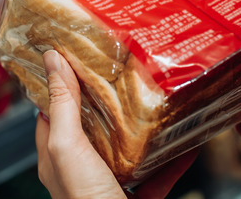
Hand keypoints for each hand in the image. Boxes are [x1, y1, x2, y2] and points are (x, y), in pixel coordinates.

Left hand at [36, 50, 197, 198]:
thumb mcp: (68, 146)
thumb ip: (62, 105)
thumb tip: (51, 60)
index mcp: (57, 156)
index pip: (53, 110)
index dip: (63, 81)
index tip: (79, 54)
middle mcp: (81, 171)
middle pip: (95, 127)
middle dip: (111, 102)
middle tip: (129, 72)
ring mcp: (109, 186)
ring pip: (128, 151)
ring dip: (145, 130)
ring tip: (160, 102)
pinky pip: (158, 176)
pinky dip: (173, 160)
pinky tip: (188, 143)